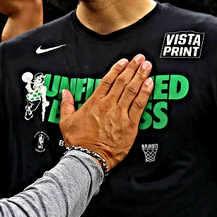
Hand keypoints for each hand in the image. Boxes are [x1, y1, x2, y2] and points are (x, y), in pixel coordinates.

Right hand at [59, 55, 152, 169]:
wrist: (88, 157)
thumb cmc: (78, 142)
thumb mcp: (66, 122)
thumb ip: (67, 105)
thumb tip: (65, 92)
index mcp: (94, 103)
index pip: (107, 81)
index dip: (117, 69)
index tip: (124, 61)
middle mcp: (108, 105)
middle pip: (122, 82)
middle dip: (132, 68)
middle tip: (140, 58)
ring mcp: (120, 114)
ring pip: (132, 90)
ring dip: (140, 76)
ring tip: (147, 66)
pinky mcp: (130, 125)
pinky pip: (140, 105)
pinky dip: (145, 93)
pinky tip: (150, 83)